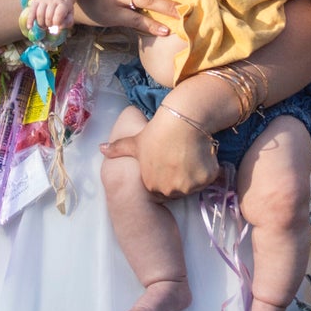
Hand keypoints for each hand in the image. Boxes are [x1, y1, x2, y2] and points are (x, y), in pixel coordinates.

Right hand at [30, 0, 73, 32]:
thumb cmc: (63, 7)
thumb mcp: (70, 14)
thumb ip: (68, 22)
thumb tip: (59, 27)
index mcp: (63, 3)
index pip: (59, 14)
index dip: (57, 23)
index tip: (57, 26)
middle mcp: (53, 0)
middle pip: (48, 16)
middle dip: (49, 24)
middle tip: (50, 27)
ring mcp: (43, 0)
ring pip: (39, 14)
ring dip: (41, 24)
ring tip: (44, 26)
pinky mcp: (35, 1)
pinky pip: (31, 12)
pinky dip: (30, 21)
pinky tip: (30, 27)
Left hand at [101, 103, 218, 196]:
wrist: (181, 120)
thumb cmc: (157, 132)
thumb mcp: (135, 142)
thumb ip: (118, 149)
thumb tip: (101, 149)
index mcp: (152, 185)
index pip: (162, 190)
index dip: (166, 177)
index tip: (169, 163)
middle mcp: (171, 189)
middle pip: (179, 189)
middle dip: (181, 178)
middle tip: (182, 158)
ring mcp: (189, 185)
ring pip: (194, 184)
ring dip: (195, 175)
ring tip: (191, 155)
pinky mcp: (206, 178)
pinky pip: (208, 177)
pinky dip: (208, 169)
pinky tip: (201, 154)